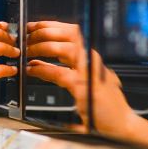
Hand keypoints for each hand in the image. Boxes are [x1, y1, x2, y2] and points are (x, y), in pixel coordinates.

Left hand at [25, 20, 137, 139]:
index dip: (50, 25)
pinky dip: (44, 70)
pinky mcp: (86, 89)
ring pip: (67, 49)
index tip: (32, 26)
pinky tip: (32, 70)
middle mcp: (93, 61)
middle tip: (26, 38)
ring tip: (27, 52)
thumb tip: (36, 61)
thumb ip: (61, 69)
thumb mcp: (81, 80)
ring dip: (43, 47)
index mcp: (91, 57)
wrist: (121, 123)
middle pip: (70, 34)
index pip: (71, 31)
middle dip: (44, 32)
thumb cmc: (103, 104)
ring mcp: (90, 74)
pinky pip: (61, 74)